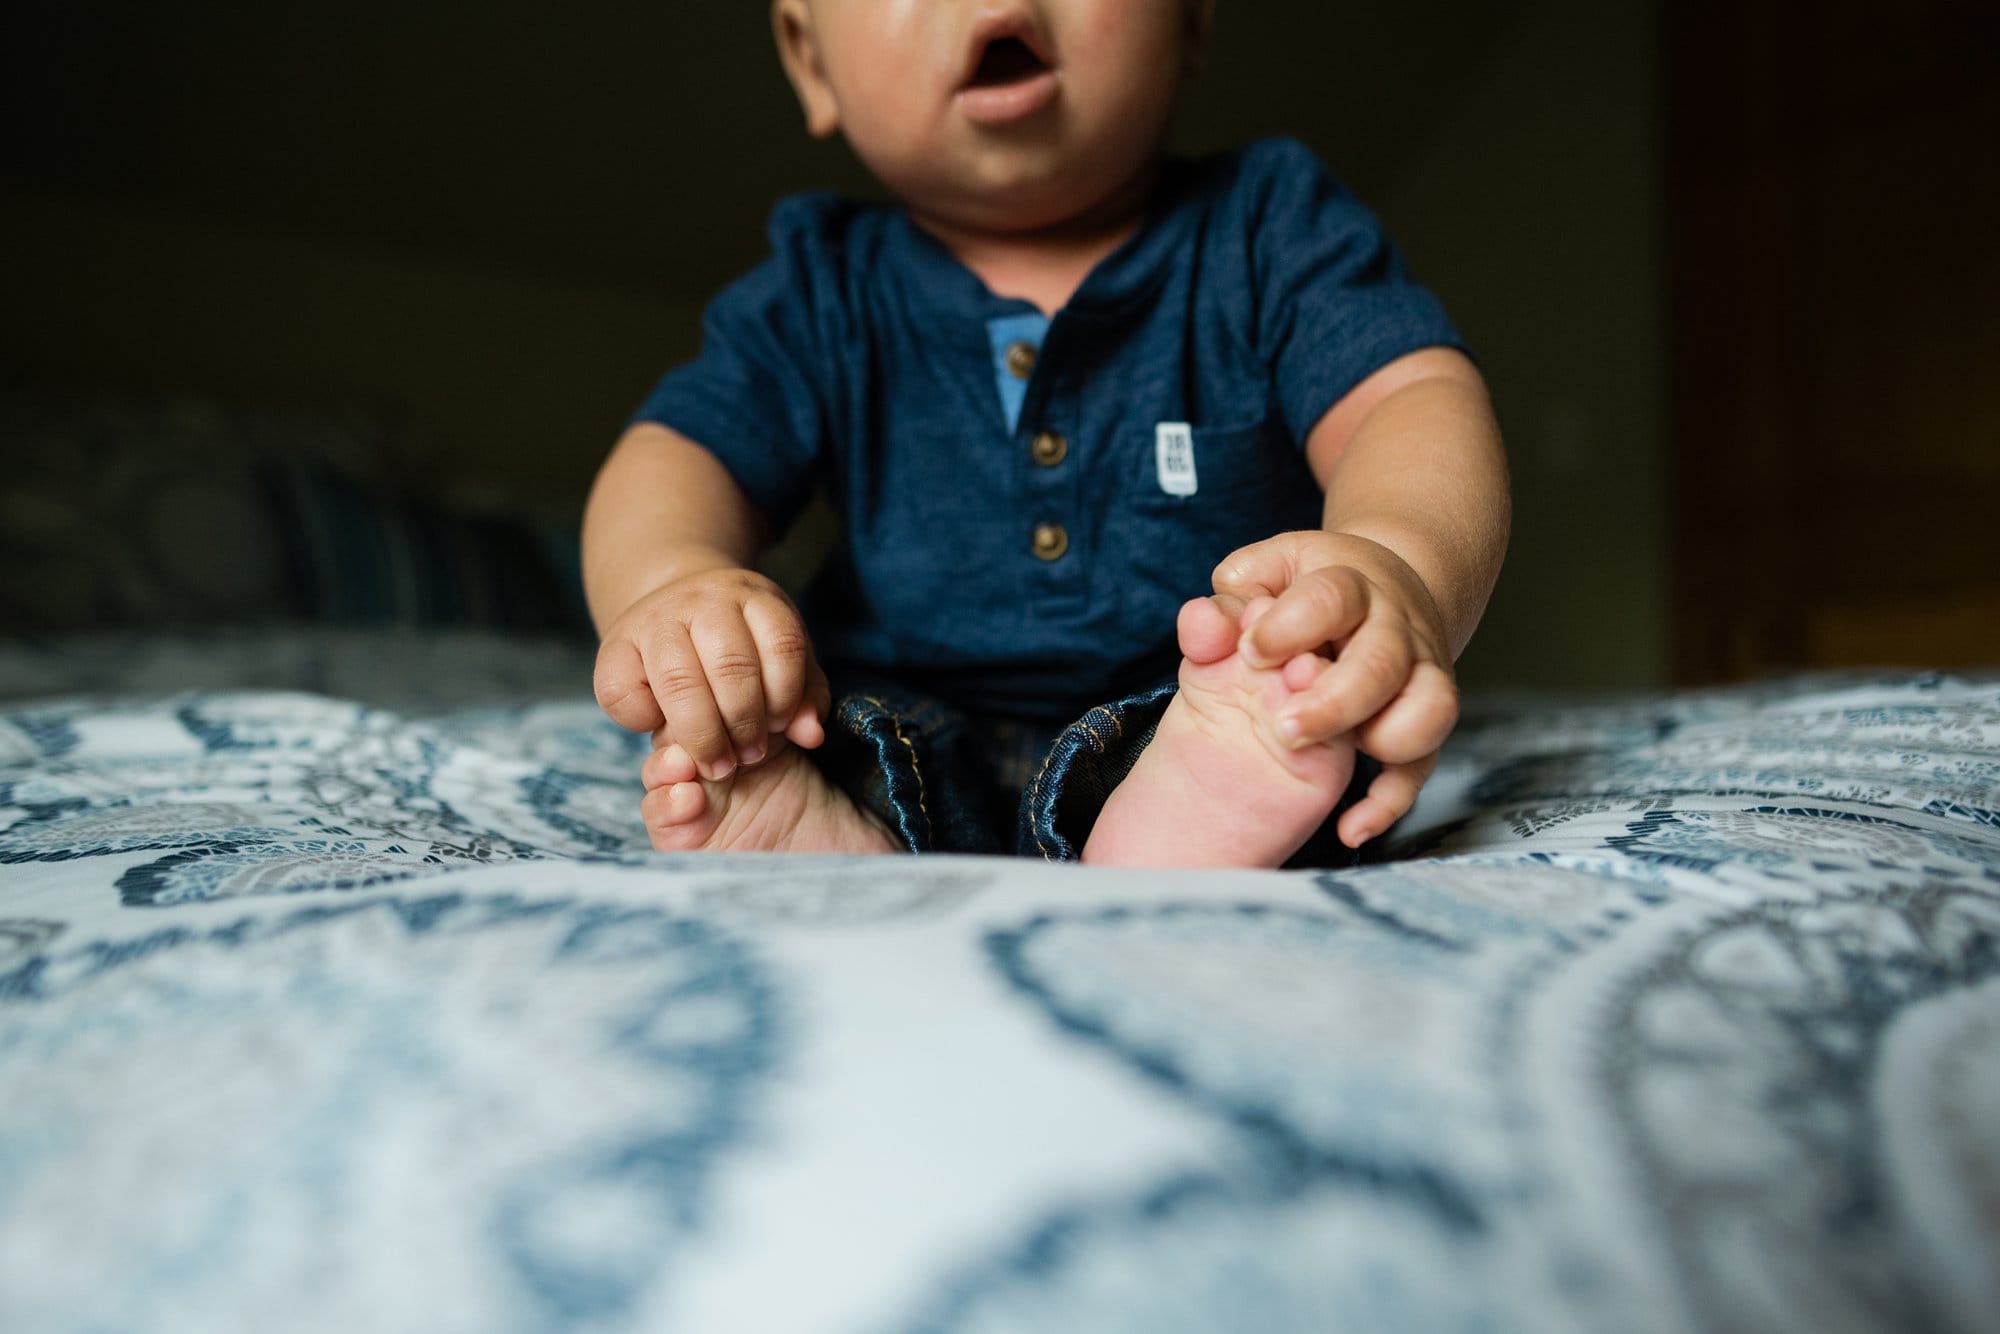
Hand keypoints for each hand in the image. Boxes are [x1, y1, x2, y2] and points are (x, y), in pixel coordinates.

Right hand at [593, 568, 830, 780]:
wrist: (673, 607)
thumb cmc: (739, 645)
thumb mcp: (779, 656)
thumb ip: (803, 694)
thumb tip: (810, 734)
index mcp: (754, 596)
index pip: (783, 645)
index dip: (786, 697)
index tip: (780, 729)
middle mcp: (704, 599)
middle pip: (731, 666)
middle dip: (744, 723)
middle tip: (748, 758)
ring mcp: (655, 619)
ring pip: (679, 682)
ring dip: (703, 733)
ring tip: (718, 764)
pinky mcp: (613, 644)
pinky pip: (623, 692)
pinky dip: (644, 721)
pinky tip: (663, 729)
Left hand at [1211, 531, 1459, 846]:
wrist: (1385, 586)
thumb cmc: (1306, 586)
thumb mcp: (1265, 575)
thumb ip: (1230, 600)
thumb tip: (1204, 622)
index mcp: (1349, 585)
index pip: (1331, 600)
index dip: (1289, 627)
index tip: (1250, 651)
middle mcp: (1394, 629)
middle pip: (1381, 664)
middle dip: (1333, 702)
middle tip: (1284, 728)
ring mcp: (1418, 673)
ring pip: (1430, 709)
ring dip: (1382, 741)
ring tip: (1324, 757)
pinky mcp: (1423, 718)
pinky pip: (1423, 763)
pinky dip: (1391, 801)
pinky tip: (1350, 827)